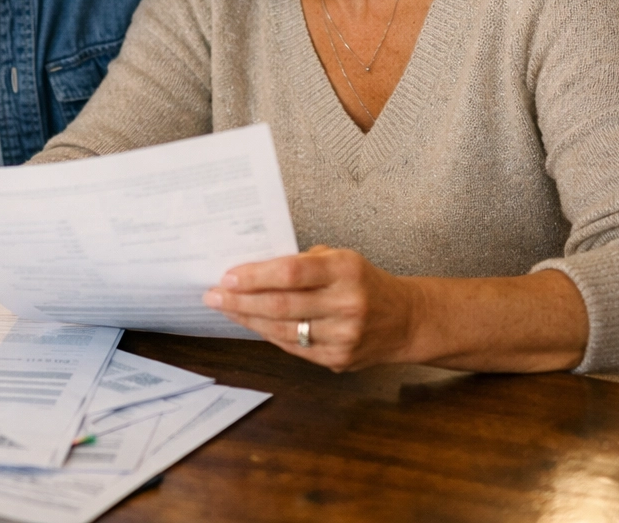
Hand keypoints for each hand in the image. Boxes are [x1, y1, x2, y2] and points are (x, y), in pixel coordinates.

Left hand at [204, 245, 423, 370]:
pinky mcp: (338, 359)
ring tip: (224, 308)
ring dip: (247, 319)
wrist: (406, 320)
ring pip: (283, 330)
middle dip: (240, 300)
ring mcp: (344, 336)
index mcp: (347, 270)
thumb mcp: (341, 259)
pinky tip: (250, 323)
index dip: (255, 275)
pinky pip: (292, 347)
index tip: (227, 275)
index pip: (292, 272)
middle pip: (282, 304)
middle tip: (212, 294)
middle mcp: (348, 304)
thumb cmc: (364, 282)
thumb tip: (251, 270)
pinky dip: (267, 334)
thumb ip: (302, 263)